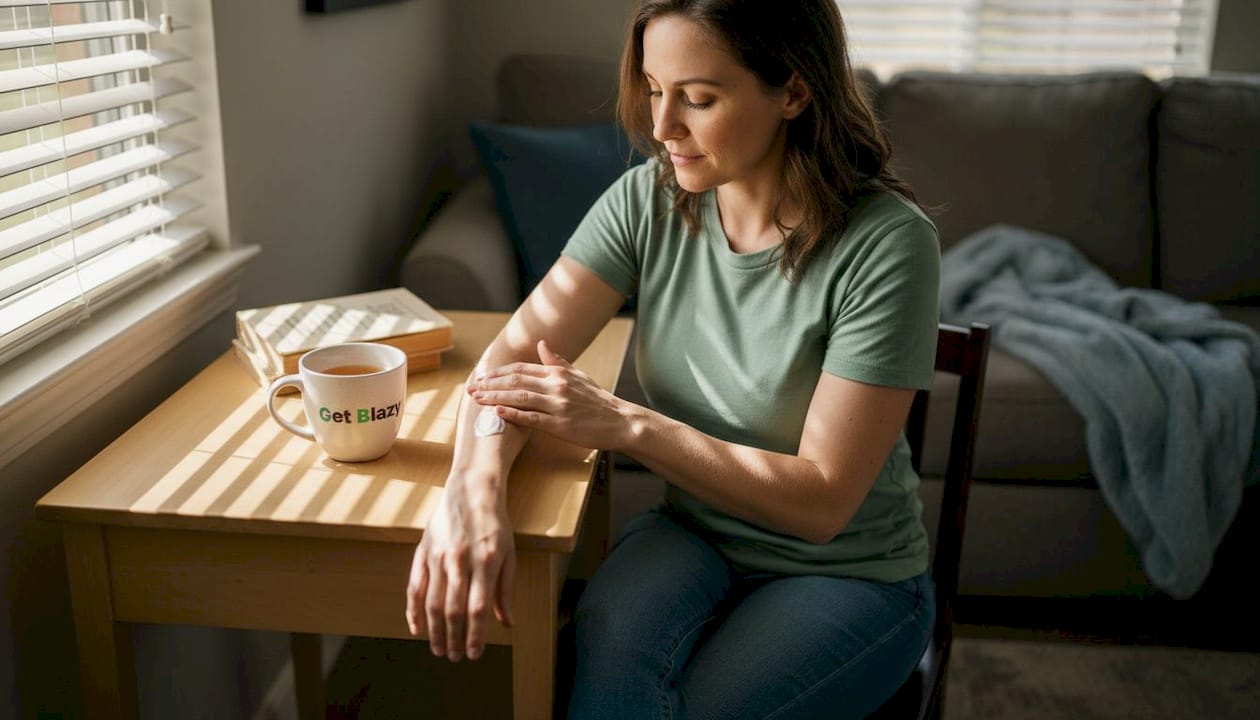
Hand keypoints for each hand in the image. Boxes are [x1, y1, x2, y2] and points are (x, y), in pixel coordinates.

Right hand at [405, 483, 514, 661]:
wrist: (471, 489)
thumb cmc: (495, 524)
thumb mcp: (509, 554)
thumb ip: (506, 589)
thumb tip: (507, 623)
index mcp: (486, 562)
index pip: (478, 609)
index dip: (475, 635)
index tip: (473, 654)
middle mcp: (460, 560)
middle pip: (453, 610)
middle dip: (453, 639)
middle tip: (454, 657)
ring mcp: (438, 556)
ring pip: (433, 603)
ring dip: (435, 631)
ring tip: (438, 649)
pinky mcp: (423, 551)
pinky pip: (414, 587)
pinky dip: (413, 610)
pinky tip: (416, 628)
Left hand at [469, 340, 627, 449]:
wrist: (620, 421)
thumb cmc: (598, 400)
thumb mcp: (579, 376)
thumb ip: (557, 361)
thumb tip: (542, 344)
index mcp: (558, 373)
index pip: (521, 368)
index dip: (499, 372)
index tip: (482, 377)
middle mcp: (556, 385)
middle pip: (515, 380)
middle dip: (490, 384)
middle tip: (471, 387)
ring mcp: (558, 405)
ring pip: (519, 397)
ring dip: (495, 397)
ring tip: (476, 399)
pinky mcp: (560, 424)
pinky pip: (532, 418)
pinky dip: (513, 413)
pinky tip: (498, 411)